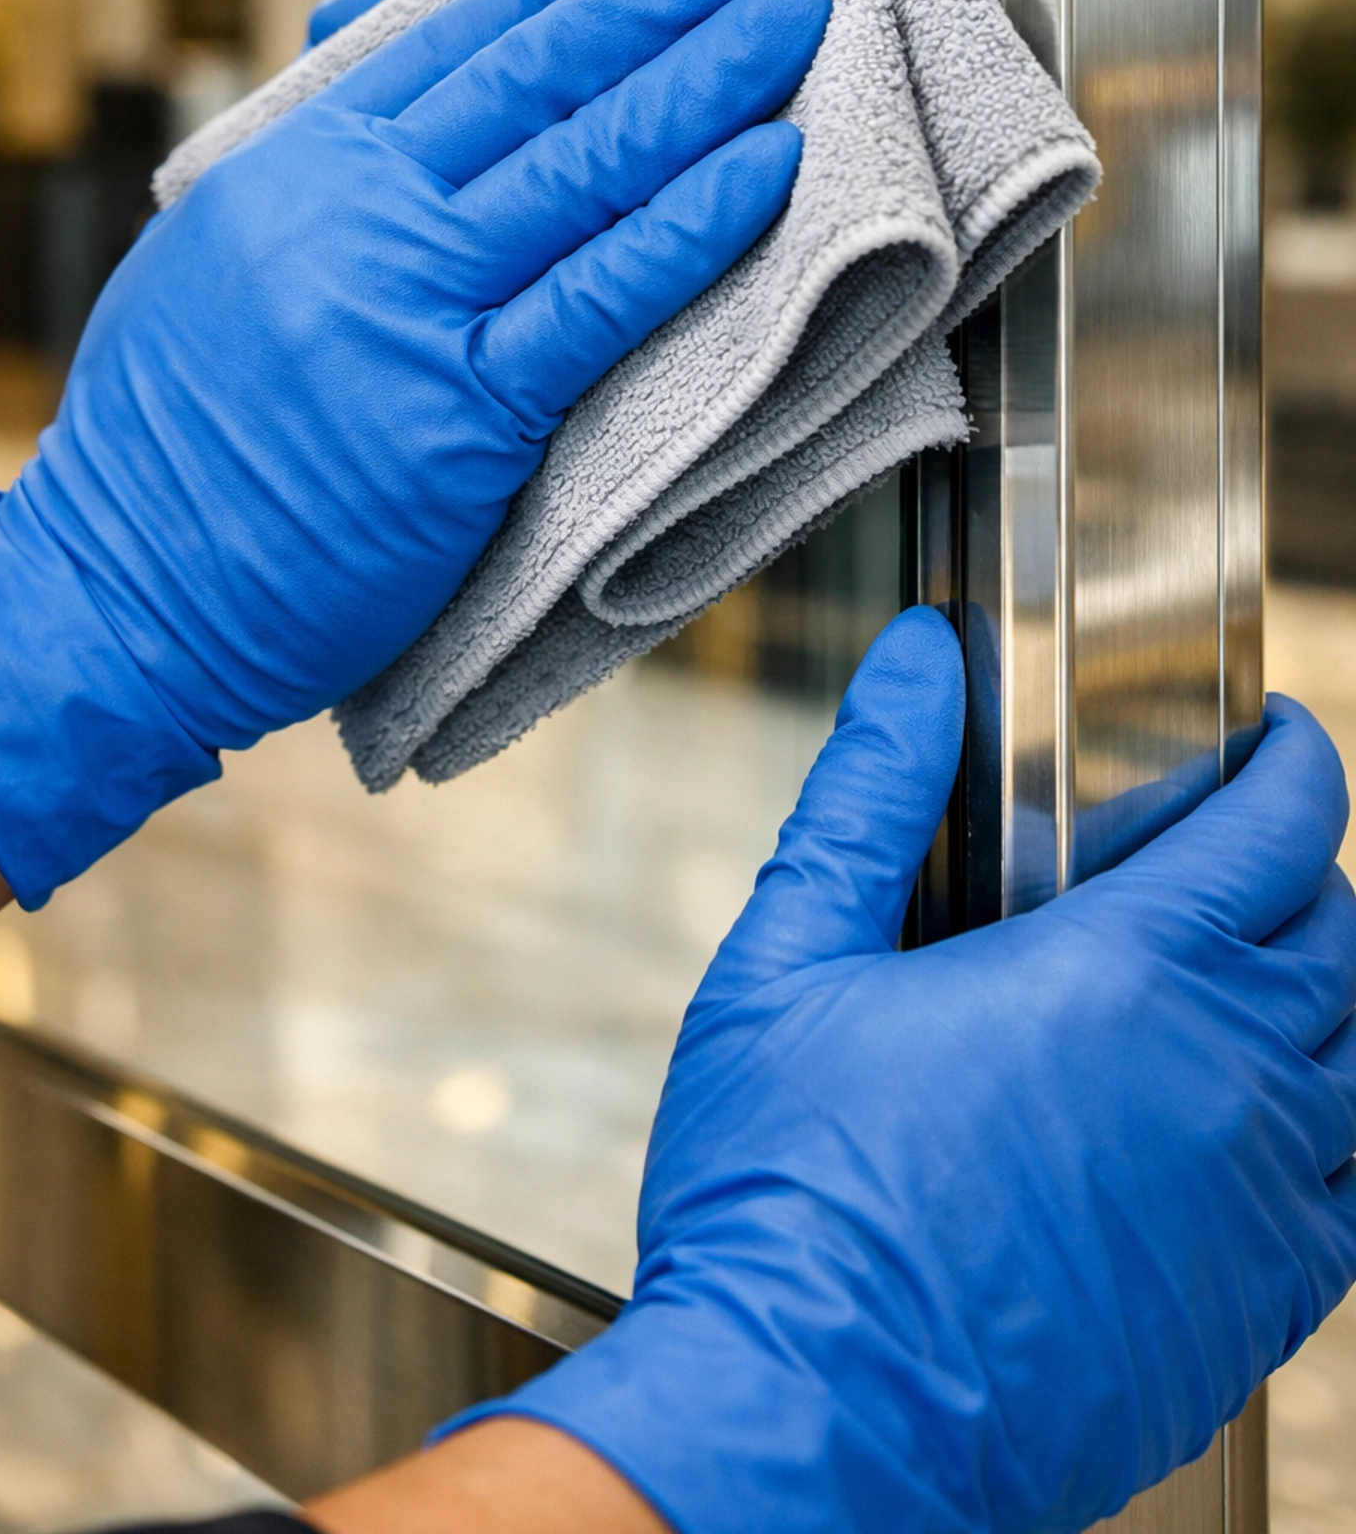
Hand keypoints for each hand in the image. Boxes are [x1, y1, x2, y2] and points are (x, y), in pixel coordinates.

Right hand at [0, 0, 827, 906]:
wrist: (125, 591)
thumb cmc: (179, 437)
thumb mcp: (224, 250)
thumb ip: (320, 166)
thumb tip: (410, 84)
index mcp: (300, 158)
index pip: (465, 32)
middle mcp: (356, 208)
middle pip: (541, 73)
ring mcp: (409, 305)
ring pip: (584, 164)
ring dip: (706, 76)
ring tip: (796, 13)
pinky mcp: (460, 416)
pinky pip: (597, 300)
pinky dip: (690, 225)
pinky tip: (767, 167)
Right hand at [465, 609, 1355, 1533]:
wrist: (810, 1425)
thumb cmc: (788, 1200)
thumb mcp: (790, 959)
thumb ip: (869, 791)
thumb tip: (916, 662)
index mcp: (1122, 973)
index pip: (1283, 827)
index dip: (1295, 761)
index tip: (1277, 742)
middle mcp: (1224, 1079)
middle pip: (1343, 935)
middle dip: (1306, 872)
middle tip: (1241, 859)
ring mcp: (1257, 1205)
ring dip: (1323, 1001)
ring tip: (1248, 984)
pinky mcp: (1258, 1312)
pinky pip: (1354, 1197)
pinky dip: (1332, 1135)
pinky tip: (1256, 1129)